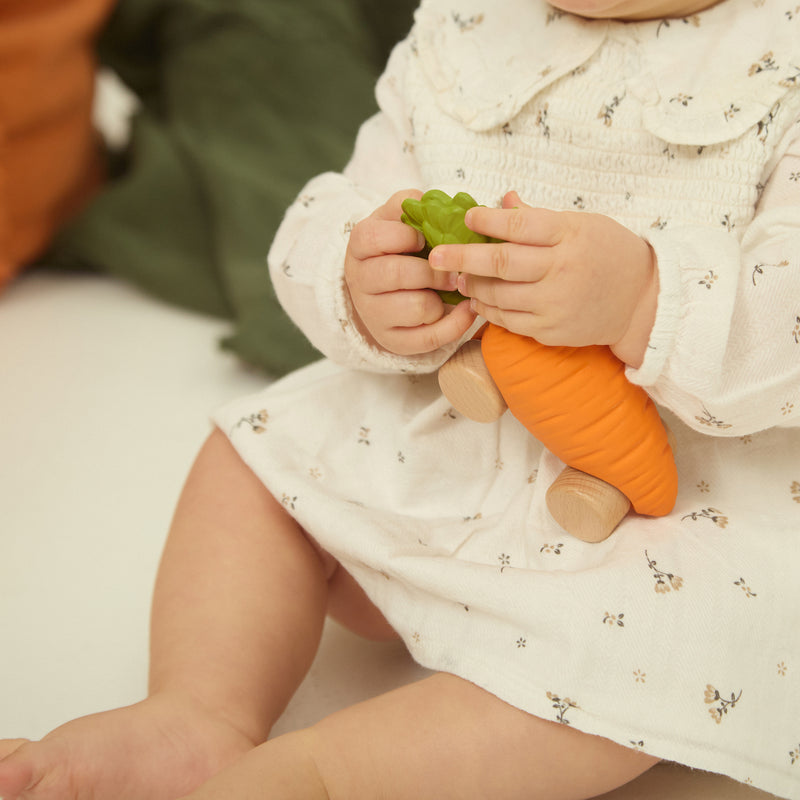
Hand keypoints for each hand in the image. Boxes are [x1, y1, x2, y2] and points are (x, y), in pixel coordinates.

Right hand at [344, 190, 476, 355]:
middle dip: (434, 271)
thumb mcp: (397, 221)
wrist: (383, 291)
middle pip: (399, 274)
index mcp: (360, 246)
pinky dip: (455, 324)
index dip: (408, 236)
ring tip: (449, 290)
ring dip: (442, 298)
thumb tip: (434, 202)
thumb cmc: (398, 249)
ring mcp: (374, 314)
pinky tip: (466, 309)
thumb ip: (412, 206)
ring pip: (417, 307)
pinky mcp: (393, 341)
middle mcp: (360, 281)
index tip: (426, 239)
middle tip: (452, 270)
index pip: (377, 237)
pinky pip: (430, 337)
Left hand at [428, 191, 657, 365]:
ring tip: (456, 277)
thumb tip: (501, 200)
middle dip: (461, 257)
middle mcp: (561, 270)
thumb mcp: (581, 224)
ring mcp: (555, 303)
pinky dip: (488, 310)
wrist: (641, 301)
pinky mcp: (550, 331)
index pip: (519, 224)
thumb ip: (539, 217)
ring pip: (498, 295)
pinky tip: (477, 300)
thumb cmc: (609, 254)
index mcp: (570, 235)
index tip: (466, 218)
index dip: (487, 221)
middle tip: (435, 255)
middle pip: (500, 262)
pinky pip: (508, 321)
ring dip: (472, 285)